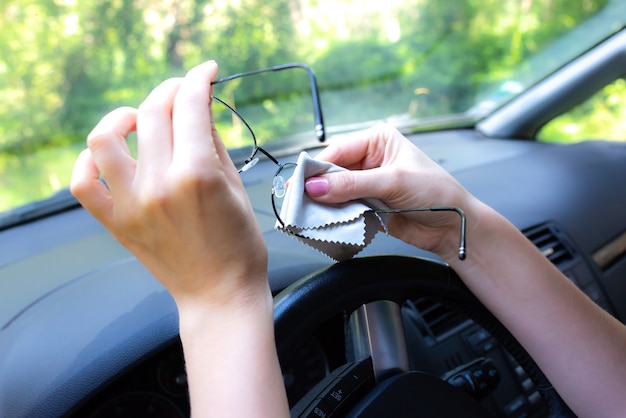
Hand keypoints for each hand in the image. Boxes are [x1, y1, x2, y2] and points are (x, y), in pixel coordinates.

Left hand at [71, 61, 268, 307]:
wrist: (219, 295)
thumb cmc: (239, 246)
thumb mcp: (237, 188)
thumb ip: (214, 143)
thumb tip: (200, 108)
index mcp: (197, 175)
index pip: (191, 105)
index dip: (200, 78)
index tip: (207, 71)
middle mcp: (159, 185)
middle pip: (153, 112)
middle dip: (171, 89)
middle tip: (183, 91)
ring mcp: (132, 205)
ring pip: (105, 138)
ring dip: (123, 116)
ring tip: (140, 119)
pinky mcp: (117, 223)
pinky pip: (83, 183)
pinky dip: (89, 161)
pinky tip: (111, 155)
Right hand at [305, 123, 475, 259]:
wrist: (453, 226)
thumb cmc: (436, 193)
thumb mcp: (393, 182)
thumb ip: (352, 185)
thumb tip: (316, 186)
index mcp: (377, 141)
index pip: (338, 151)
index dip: (318, 167)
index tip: (300, 183)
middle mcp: (370, 159)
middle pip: (332, 171)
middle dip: (318, 186)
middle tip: (300, 200)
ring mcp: (367, 183)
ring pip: (334, 191)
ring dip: (324, 202)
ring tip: (308, 212)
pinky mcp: (367, 204)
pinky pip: (342, 208)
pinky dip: (333, 215)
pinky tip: (324, 220)